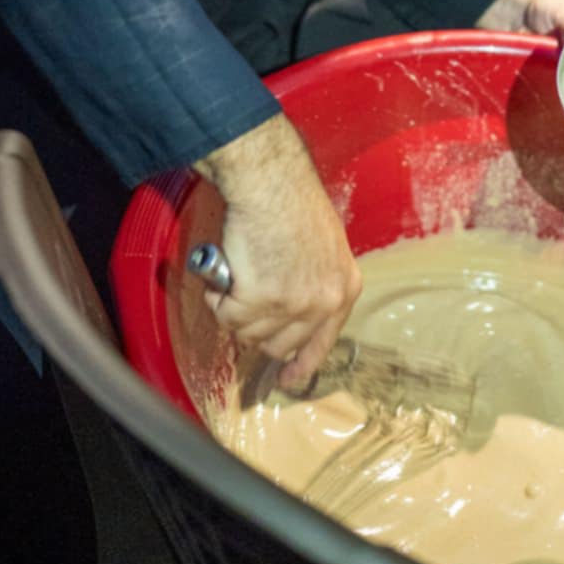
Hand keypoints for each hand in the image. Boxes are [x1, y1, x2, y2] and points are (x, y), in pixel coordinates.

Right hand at [195, 112, 361, 387]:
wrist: (273, 184)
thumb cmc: (294, 203)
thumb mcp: (325, 246)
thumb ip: (315, 279)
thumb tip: (293, 307)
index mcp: (344, 288)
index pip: (324, 341)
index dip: (302, 363)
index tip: (286, 378)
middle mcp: (323, 302)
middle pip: (279, 344)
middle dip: (257, 328)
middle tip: (244, 301)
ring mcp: (292, 304)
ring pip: (249, 332)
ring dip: (235, 309)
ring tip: (237, 273)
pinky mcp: (259, 299)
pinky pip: (227, 317)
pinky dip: (218, 298)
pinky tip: (225, 273)